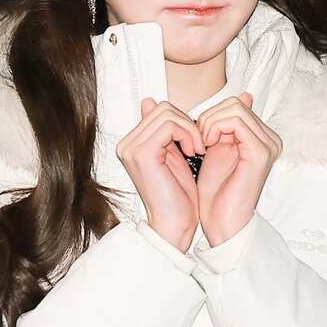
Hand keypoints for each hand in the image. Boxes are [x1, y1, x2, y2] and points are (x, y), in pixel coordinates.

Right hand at [116, 98, 204, 251]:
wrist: (175, 224)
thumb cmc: (177, 197)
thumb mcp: (173, 155)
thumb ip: (164, 130)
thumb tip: (150, 102)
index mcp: (132, 144)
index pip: (158, 111)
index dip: (183, 122)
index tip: (196, 141)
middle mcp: (127, 145)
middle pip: (162, 108)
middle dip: (188, 123)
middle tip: (200, 144)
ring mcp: (131, 149)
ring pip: (167, 114)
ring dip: (190, 129)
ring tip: (198, 149)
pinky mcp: (142, 154)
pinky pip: (170, 126)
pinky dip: (188, 134)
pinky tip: (194, 151)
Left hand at [196, 93, 281, 245]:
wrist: (221, 221)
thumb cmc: (217, 193)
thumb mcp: (215, 148)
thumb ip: (223, 123)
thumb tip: (237, 97)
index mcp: (261, 137)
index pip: (236, 104)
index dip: (211, 116)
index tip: (199, 136)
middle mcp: (269, 139)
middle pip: (235, 103)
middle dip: (209, 117)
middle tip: (199, 140)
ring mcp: (268, 144)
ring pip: (234, 108)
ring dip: (209, 123)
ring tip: (202, 145)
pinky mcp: (261, 152)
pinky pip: (236, 122)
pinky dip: (214, 129)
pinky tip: (206, 146)